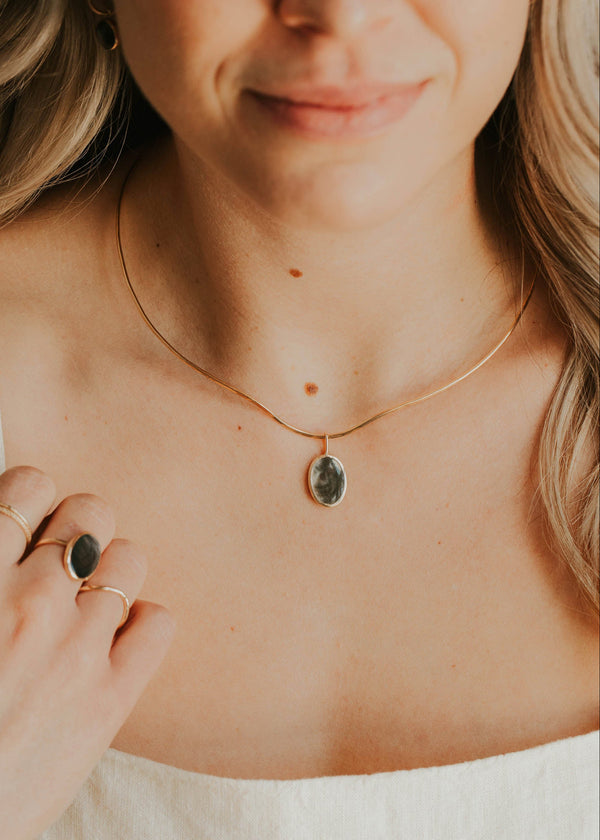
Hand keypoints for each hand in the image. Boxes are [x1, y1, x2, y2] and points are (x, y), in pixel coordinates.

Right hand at [0, 467, 175, 839]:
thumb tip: (7, 537)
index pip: (30, 485)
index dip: (32, 498)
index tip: (27, 522)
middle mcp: (32, 602)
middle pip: (90, 514)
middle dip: (78, 528)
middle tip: (61, 560)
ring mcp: (77, 649)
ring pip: (129, 558)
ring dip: (111, 570)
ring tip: (88, 599)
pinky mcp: (110, 699)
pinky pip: (159, 622)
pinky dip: (142, 622)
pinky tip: (114, 640)